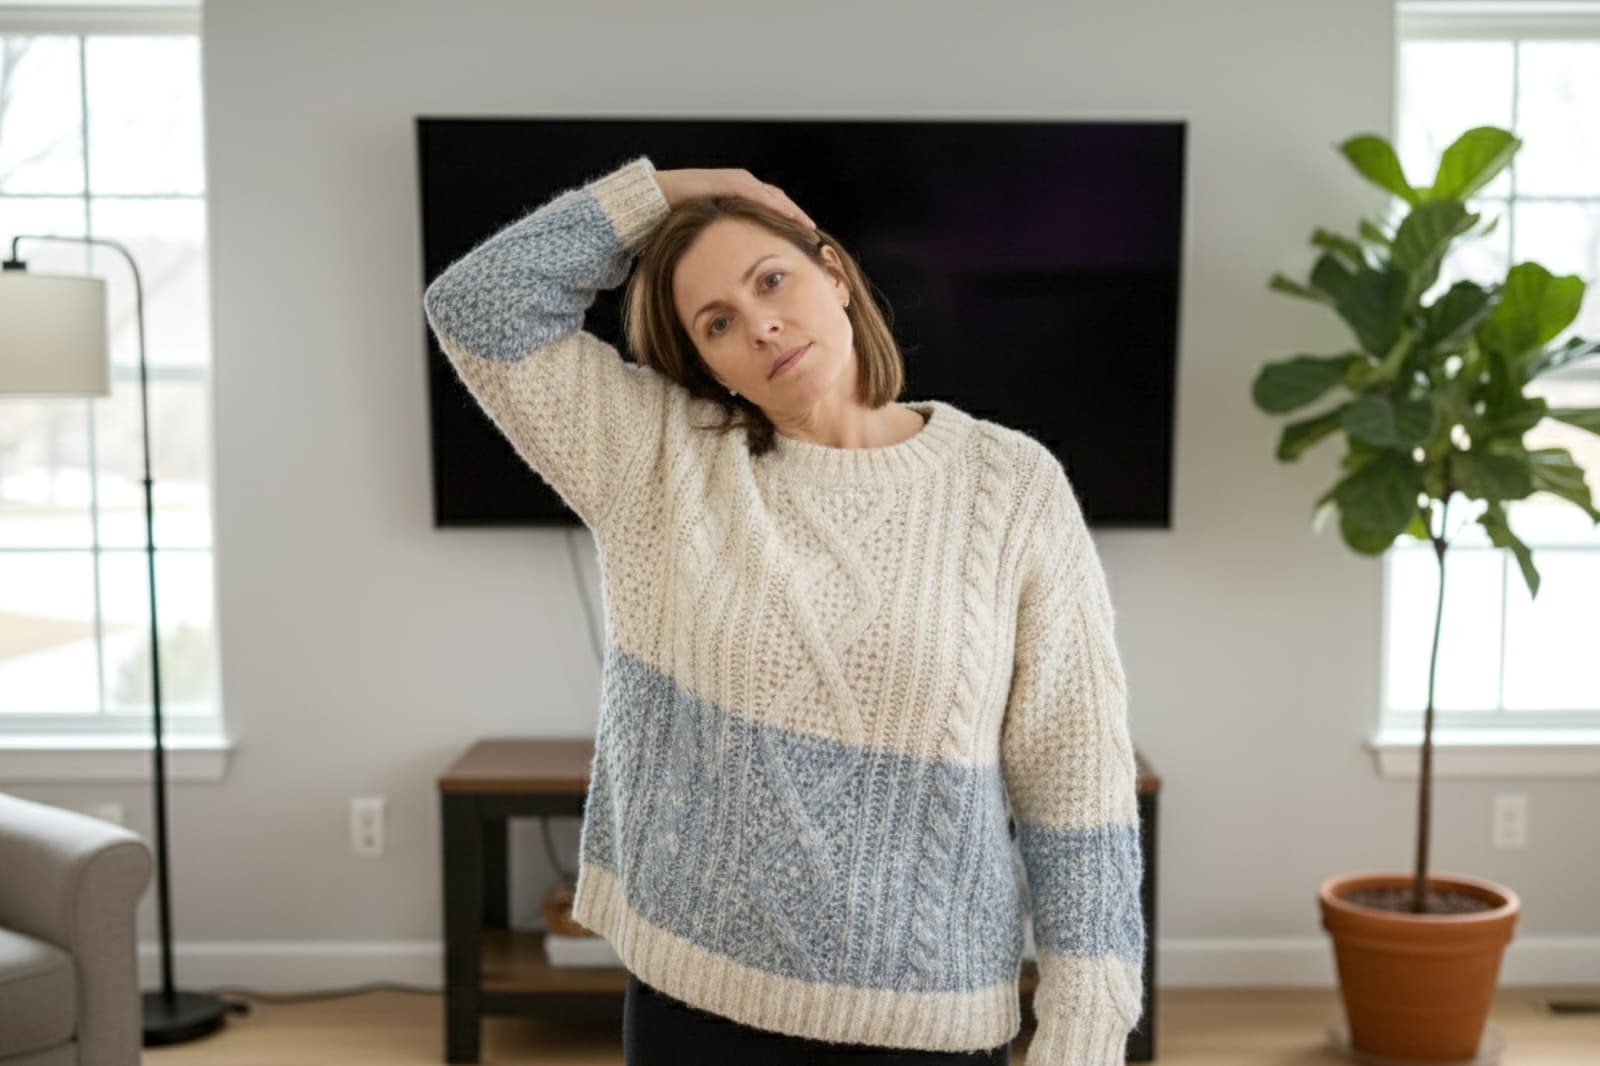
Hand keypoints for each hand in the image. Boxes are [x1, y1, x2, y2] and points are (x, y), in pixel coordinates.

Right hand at [654, 167, 816, 229]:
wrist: (659, 196)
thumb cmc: (682, 213)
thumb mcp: (712, 226)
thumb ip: (727, 234)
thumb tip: (735, 258)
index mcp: (741, 192)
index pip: (772, 206)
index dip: (790, 219)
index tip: (804, 235)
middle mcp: (744, 182)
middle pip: (779, 200)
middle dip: (797, 216)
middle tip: (813, 233)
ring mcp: (739, 180)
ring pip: (774, 196)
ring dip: (793, 211)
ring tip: (807, 226)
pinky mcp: (731, 182)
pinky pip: (758, 195)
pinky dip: (775, 206)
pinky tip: (788, 216)